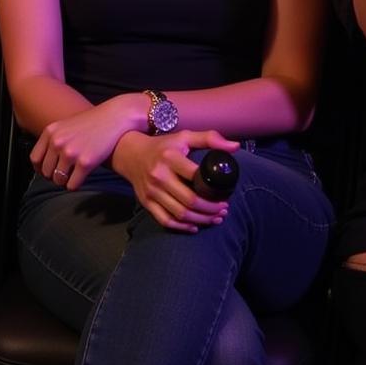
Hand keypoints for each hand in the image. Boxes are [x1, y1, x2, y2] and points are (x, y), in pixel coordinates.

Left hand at [30, 94, 143, 189]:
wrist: (113, 118)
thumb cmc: (90, 124)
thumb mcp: (64, 126)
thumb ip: (52, 140)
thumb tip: (43, 162)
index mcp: (50, 132)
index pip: (35, 159)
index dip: (40, 169)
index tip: (47, 172)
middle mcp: (57, 142)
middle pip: (46, 172)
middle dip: (53, 177)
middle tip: (63, 175)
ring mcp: (71, 152)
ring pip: (58, 180)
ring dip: (64, 182)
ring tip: (72, 177)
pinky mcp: (85, 163)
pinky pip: (72, 184)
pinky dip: (74, 185)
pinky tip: (80, 179)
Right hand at [112, 129, 240, 232]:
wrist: (130, 153)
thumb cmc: (163, 146)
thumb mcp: (184, 137)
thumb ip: (209, 138)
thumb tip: (235, 146)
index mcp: (170, 158)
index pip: (196, 177)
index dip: (215, 191)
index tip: (226, 195)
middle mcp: (159, 175)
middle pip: (190, 201)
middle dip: (211, 210)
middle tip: (223, 210)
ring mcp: (151, 191)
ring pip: (180, 214)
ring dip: (201, 220)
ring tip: (214, 219)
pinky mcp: (146, 202)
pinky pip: (165, 220)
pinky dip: (182, 227)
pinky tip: (195, 226)